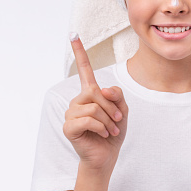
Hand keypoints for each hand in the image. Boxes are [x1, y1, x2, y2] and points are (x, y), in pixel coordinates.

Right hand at [62, 33, 128, 175]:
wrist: (106, 156)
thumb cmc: (113, 132)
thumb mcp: (122, 111)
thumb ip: (117, 96)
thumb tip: (102, 89)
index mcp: (90, 93)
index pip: (84, 69)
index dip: (80, 52)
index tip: (73, 34)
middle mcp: (78, 100)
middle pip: (96, 92)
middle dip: (112, 108)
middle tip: (118, 121)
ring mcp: (71, 113)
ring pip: (94, 107)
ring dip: (108, 120)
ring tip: (111, 130)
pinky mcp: (68, 126)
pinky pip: (89, 119)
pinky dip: (102, 128)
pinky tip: (103, 135)